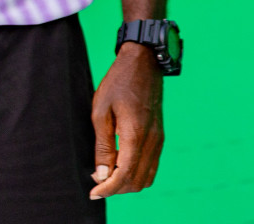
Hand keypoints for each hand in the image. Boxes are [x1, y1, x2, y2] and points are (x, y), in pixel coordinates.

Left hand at [89, 43, 164, 199]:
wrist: (143, 62)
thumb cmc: (118, 82)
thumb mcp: (101, 111)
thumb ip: (103, 146)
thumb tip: (102, 174)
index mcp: (136, 135)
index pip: (125, 175)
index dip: (108, 189)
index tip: (93, 192)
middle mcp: (152, 140)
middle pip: (137, 181)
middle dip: (117, 188)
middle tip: (97, 181)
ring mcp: (159, 138)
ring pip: (147, 177)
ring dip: (127, 182)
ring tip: (108, 173)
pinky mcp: (160, 135)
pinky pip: (152, 165)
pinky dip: (137, 172)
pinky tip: (121, 162)